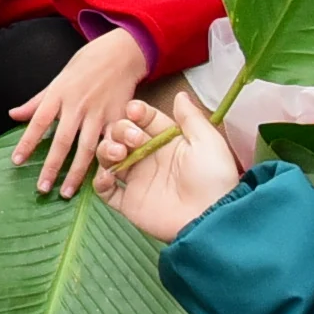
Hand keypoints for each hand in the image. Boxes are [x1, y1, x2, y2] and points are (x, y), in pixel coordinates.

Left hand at [9, 28, 158, 197]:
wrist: (120, 53)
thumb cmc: (85, 65)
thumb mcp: (57, 79)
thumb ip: (37, 102)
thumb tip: (12, 115)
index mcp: (59, 94)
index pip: (38, 121)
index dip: (26, 142)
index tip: (16, 161)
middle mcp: (78, 105)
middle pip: (62, 140)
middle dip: (51, 166)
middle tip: (42, 188)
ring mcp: (100, 112)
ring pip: (87, 148)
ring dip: (76, 173)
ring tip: (68, 193)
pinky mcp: (120, 118)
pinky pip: (112, 144)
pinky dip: (107, 162)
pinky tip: (101, 181)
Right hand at [95, 84, 238, 243]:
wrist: (210, 218)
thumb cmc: (214, 179)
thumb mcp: (208, 142)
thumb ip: (191, 118)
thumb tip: (180, 94)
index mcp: (167, 141)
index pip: (144, 119)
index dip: (137, 112)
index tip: (136, 112)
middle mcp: (149, 158)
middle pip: (121, 134)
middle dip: (121, 130)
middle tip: (134, 139)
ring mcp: (138, 180)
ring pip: (109, 158)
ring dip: (106, 149)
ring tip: (118, 154)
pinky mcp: (129, 202)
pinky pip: (105, 190)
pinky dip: (100, 181)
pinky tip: (108, 176)